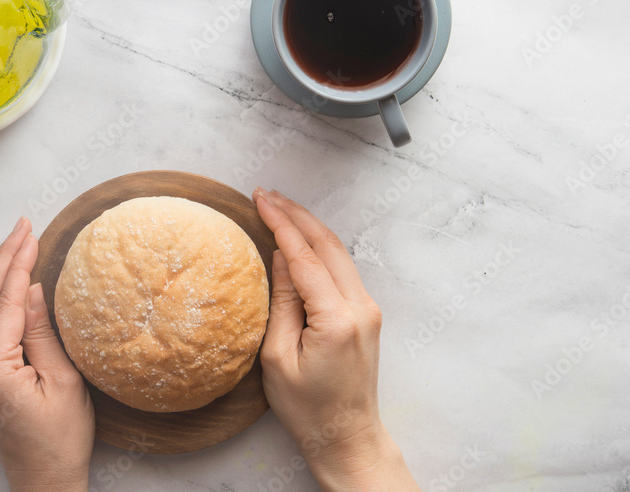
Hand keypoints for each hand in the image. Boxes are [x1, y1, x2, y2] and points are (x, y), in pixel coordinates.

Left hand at [0, 218, 94, 491]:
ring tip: (19, 244)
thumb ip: (41, 334)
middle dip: (4, 258)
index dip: (18, 262)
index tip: (30, 231)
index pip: (5, 301)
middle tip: (23, 226)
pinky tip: (11, 283)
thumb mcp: (63, 383)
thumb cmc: (60, 441)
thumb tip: (29, 290)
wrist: (43, 482)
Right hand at [253, 189, 417, 490]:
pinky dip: (320, 247)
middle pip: (328, 244)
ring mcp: (367, 309)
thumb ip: (283, 301)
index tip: (261, 199)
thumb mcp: (278, 357)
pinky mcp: (365, 314)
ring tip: (280, 207)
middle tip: (267, 194)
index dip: (281, 223)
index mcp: (336, 319)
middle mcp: (360, 307)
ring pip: (338, 252)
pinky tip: (301, 238)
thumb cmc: (308, 408)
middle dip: (296, 214)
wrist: (346, 436)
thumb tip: (282, 256)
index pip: (304, 256)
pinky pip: (342, 269)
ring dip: (309, 227)